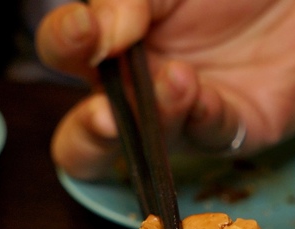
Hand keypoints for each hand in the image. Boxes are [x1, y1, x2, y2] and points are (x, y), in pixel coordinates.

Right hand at [35, 0, 294, 179]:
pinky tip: (202, 90)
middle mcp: (136, 91)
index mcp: (111, 44)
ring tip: (177, 77)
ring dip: (156, 115)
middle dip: (88, 135)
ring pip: (144, 148)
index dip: (65, 42)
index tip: (85, 27)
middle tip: (105, 115)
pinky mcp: (230, 132)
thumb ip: (126, 3)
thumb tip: (98, 35)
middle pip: (84, 140)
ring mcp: (182, 119)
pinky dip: (202, 114)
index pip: (65, 52)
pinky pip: (207, 134)